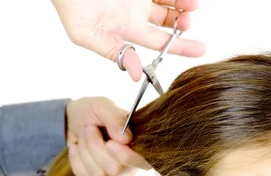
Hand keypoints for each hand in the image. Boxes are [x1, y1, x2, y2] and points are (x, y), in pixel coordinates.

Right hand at [51, 0, 205, 80]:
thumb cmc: (69, 6)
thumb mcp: (86, 35)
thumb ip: (113, 53)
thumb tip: (136, 74)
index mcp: (126, 31)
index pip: (159, 44)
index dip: (181, 48)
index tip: (201, 49)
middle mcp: (136, 14)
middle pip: (169, 24)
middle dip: (185, 26)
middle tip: (189, 24)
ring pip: (170, 3)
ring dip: (183, 6)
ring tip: (191, 7)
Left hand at [66, 97, 151, 175]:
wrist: (69, 120)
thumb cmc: (91, 112)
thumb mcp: (102, 106)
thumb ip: (115, 117)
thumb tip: (126, 138)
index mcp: (138, 146)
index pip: (142, 163)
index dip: (125, 156)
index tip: (109, 142)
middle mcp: (129, 165)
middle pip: (115, 169)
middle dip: (96, 147)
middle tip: (89, 129)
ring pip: (99, 174)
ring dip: (85, 150)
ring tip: (83, 134)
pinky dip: (76, 159)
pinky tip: (76, 146)